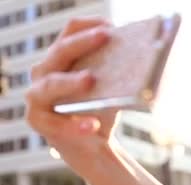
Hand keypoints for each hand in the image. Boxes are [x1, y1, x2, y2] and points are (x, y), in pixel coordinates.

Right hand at [25, 17, 118, 175]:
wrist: (93, 145)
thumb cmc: (100, 111)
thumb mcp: (111, 89)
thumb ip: (118, 74)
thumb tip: (146, 62)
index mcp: (62, 58)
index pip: (71, 31)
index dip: (89, 26)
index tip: (111, 26)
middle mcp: (45, 71)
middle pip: (61, 52)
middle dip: (82, 43)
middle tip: (104, 37)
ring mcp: (37, 95)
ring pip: (51, 84)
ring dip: (71, 82)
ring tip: (90, 80)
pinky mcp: (38, 121)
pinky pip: (55, 121)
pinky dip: (75, 124)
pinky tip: (93, 125)